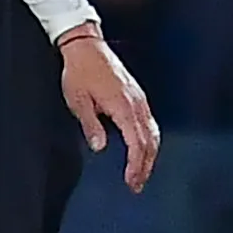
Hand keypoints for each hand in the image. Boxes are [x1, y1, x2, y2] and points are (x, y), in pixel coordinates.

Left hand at [58, 23, 158, 191]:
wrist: (86, 47)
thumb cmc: (79, 72)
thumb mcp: (78, 100)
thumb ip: (91, 124)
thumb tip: (100, 147)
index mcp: (123, 106)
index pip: (137, 143)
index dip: (136, 165)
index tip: (131, 181)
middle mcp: (137, 104)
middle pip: (150, 141)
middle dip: (146, 165)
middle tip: (136, 184)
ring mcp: (140, 99)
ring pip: (153, 132)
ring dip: (150, 155)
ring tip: (140, 173)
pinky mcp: (137, 96)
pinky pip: (150, 122)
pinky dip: (149, 140)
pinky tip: (142, 149)